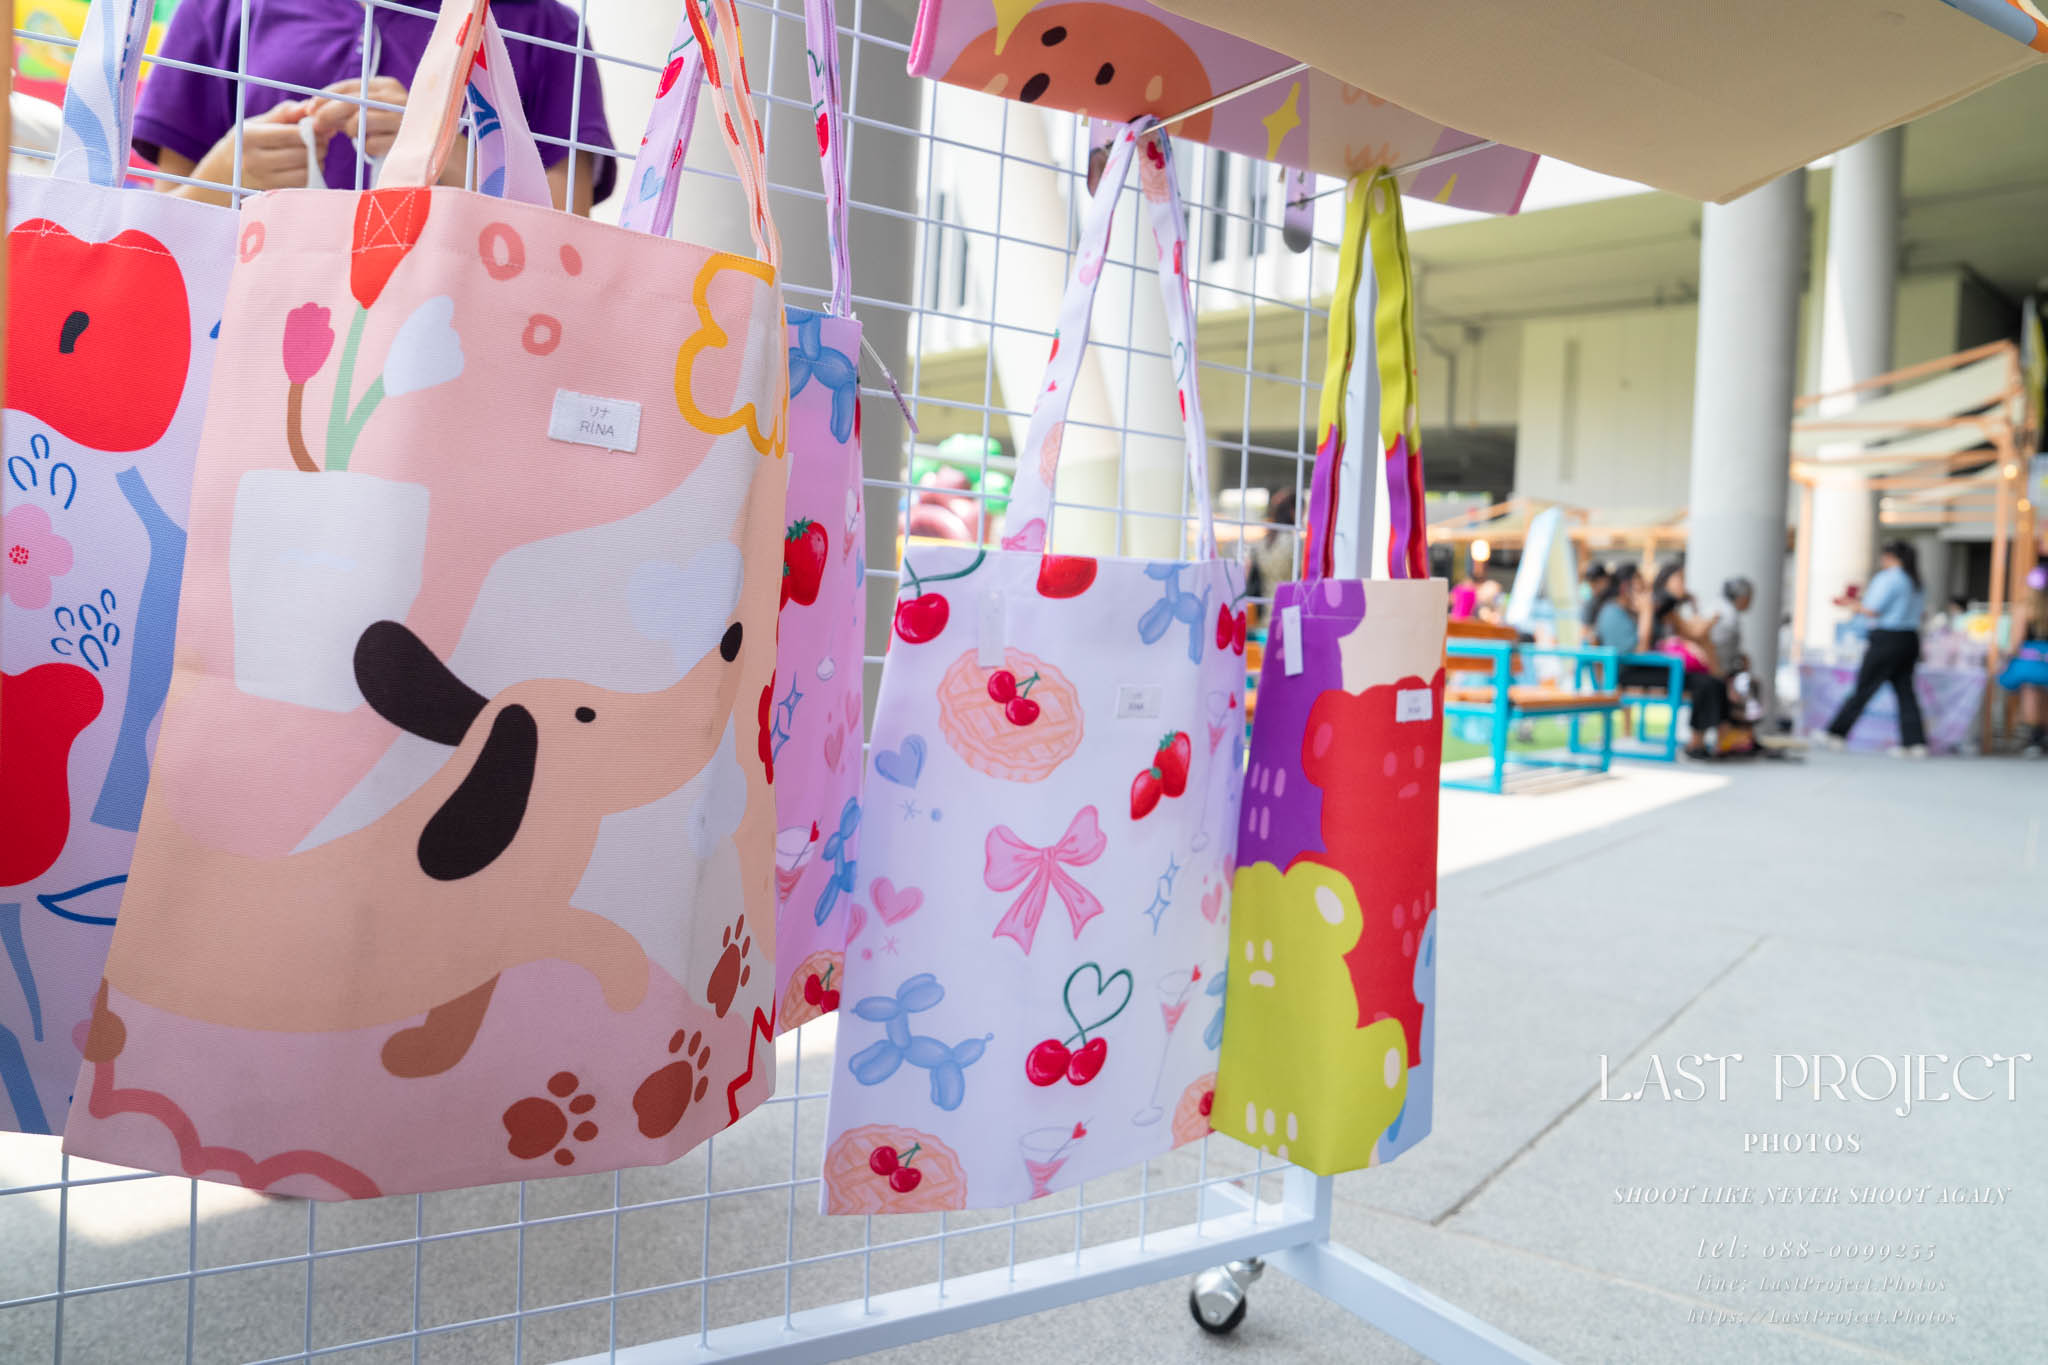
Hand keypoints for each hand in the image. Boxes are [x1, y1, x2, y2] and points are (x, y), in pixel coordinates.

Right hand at [187, 101, 321, 195]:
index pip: (291, 134)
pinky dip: (312, 173)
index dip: (312, 130)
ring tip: (316, 151)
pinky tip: (309, 165)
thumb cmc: (245, 142)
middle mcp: (255, 160)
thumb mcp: (257, 122)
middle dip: (319, 145)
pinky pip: (303, 184)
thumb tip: (310, 108)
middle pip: (302, 153)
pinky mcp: (273, 192)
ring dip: (319, 160)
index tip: (318, 127)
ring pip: (306, 171)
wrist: (222, 173)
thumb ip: (284, 113)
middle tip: (322, 139)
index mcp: (250, 137)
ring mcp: (264, 179)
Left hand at [309, 77, 409, 160]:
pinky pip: (371, 144)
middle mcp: (397, 98)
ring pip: (359, 122)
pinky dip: (366, 148)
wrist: (427, 152)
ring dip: (350, 132)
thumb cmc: (389, 130)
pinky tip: (374, 148)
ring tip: (356, 137)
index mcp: (387, 86)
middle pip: (352, 102)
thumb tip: (311, 109)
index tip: (309, 108)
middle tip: (316, 125)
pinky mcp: (404, 141)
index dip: (325, 96)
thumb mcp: (368, 113)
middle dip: (328, 113)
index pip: (349, 87)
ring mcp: (403, 119)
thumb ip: (343, 108)